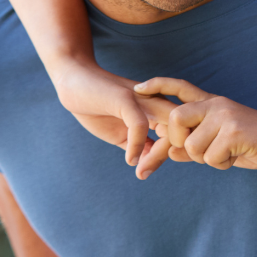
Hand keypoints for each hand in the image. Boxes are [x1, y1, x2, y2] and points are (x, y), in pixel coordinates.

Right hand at [50, 61, 176, 168]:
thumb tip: (150, 165)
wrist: (74, 81)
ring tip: (140, 170)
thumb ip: (139, 145)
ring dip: (157, 154)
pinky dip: (137, 145)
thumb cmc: (99, 107)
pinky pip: (141, 125)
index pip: (179, 133)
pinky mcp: (126, 98)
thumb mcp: (122, 132)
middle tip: (144, 174)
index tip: (146, 171)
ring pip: (168, 127)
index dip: (168, 154)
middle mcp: (157, 101)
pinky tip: (129, 158)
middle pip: (181, 130)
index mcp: (159, 108)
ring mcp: (144, 98)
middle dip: (166, 156)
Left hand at [133, 78, 256, 175]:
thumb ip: (198, 145)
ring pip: (193, 146)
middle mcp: (217, 105)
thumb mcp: (225, 145)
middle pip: (175, 118)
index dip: (158, 86)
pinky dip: (223, 164)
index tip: (138, 89)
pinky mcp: (234, 131)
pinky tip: (240, 155)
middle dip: (179, 141)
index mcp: (214, 104)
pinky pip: (211, 157)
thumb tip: (170, 150)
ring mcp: (225, 116)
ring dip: (208, 160)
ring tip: (229, 154)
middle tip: (198, 151)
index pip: (180, 88)